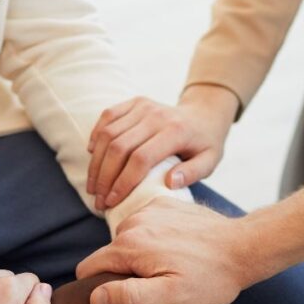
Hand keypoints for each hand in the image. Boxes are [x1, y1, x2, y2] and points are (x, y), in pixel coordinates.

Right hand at [76, 198, 251, 303]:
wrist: (246, 246)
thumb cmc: (211, 279)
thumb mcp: (170, 298)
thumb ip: (128, 298)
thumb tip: (94, 298)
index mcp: (128, 245)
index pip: (88, 270)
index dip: (99, 292)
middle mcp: (133, 222)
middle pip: (108, 257)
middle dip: (122, 276)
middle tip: (155, 292)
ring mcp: (149, 209)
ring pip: (126, 243)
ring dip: (138, 259)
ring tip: (168, 273)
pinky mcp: (165, 204)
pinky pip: (145, 227)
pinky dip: (153, 241)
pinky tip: (176, 254)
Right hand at [86, 86, 238, 210]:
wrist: (204, 113)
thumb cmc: (205, 143)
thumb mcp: (210, 161)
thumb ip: (193, 173)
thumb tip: (169, 183)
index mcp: (175, 131)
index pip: (141, 158)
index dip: (123, 182)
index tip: (113, 202)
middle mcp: (156, 115)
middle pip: (119, 147)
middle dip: (105, 177)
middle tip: (99, 201)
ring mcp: (143, 106)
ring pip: (108, 134)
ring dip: (96, 163)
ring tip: (93, 186)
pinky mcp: (134, 102)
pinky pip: (107, 116)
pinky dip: (96, 136)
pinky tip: (93, 156)